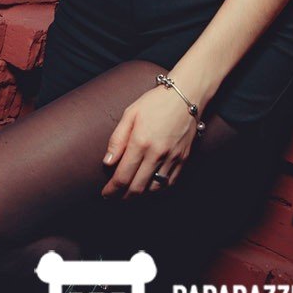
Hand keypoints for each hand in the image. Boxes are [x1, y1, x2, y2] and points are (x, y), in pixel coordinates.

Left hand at [100, 83, 200, 198]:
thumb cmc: (155, 102)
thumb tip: (108, 163)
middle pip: (137, 188)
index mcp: (140, 142)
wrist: (187, 95)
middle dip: (123, 197)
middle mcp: (157, 153)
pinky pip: (170, 182)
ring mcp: (172, 158)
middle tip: (115, 197)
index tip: (105, 193)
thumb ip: (117, 139)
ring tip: (130, 192)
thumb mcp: (130, 114)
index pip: (122, 176)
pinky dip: (158, 189)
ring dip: (140, 195)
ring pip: (154, 189)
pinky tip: (149, 186)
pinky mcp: (183, 159)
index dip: (112, 190)